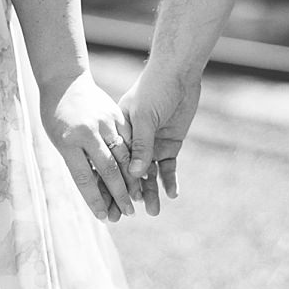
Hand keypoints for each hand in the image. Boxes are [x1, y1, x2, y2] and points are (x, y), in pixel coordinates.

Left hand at [39, 71, 142, 220]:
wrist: (63, 80)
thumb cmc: (55, 115)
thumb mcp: (58, 140)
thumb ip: (77, 162)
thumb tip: (95, 190)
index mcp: (68, 142)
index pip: (84, 178)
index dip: (94, 199)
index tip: (104, 217)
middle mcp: (88, 132)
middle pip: (108, 169)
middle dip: (120, 194)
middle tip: (128, 212)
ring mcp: (103, 121)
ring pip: (123, 154)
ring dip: (132, 178)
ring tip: (138, 197)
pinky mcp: (115, 113)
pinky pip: (128, 138)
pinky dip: (136, 156)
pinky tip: (141, 171)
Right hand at [119, 68, 200, 214]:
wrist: (178, 73)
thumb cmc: (155, 89)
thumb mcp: (145, 116)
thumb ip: (141, 145)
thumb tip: (135, 176)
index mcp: (121, 130)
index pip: (113, 161)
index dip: (111, 182)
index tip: (109, 202)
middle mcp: (135, 140)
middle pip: (130, 172)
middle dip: (130, 193)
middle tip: (129, 215)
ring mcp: (152, 143)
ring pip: (150, 174)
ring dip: (152, 192)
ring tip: (154, 212)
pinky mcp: (170, 144)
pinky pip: (169, 167)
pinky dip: (170, 181)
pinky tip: (172, 194)